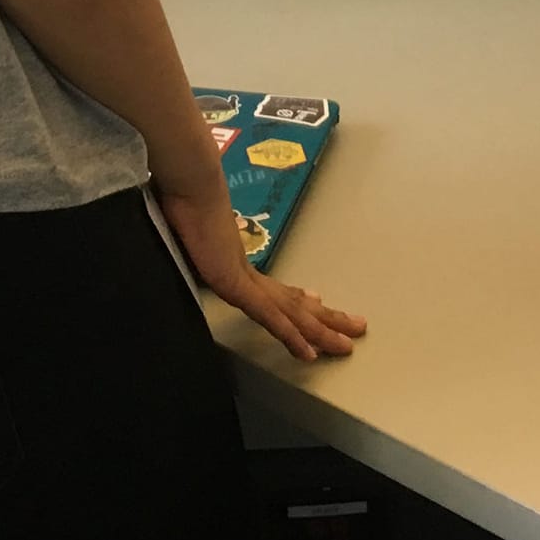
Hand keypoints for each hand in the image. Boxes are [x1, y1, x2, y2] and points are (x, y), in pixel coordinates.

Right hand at [153, 180, 366, 363]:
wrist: (187, 187)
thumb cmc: (183, 207)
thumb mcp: (190, 239)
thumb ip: (199, 248)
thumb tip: (194, 239)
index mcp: (237, 264)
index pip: (276, 289)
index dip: (300, 300)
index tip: (319, 302)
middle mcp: (248, 272)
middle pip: (294, 303)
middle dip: (326, 318)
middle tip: (356, 326)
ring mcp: (245, 279)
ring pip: (292, 314)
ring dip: (320, 331)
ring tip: (347, 344)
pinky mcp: (237, 285)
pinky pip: (270, 318)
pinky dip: (291, 336)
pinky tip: (308, 353)